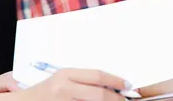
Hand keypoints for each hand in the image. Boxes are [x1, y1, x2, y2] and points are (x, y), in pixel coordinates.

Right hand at [16, 68, 130, 100]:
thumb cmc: (45, 92)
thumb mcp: (62, 80)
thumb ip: (82, 81)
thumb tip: (109, 86)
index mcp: (65, 74)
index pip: (97, 76)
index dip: (116, 80)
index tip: (127, 85)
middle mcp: (64, 88)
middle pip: (99, 94)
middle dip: (117, 99)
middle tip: (126, 100)